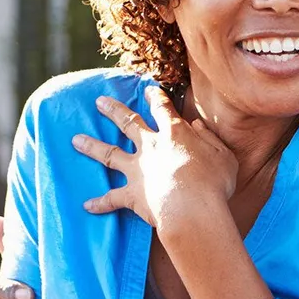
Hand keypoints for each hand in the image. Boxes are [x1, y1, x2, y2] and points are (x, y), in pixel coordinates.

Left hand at [73, 87, 237, 232]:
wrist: (192, 208)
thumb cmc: (214, 181)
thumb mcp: (223, 155)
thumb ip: (210, 138)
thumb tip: (197, 126)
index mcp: (175, 133)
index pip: (163, 109)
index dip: (156, 98)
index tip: (149, 90)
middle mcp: (151, 147)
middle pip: (128, 122)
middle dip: (113, 110)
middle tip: (99, 101)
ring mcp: (138, 170)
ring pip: (109, 153)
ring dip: (91, 145)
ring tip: (75, 139)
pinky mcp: (132, 195)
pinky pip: (112, 198)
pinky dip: (99, 202)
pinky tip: (86, 205)